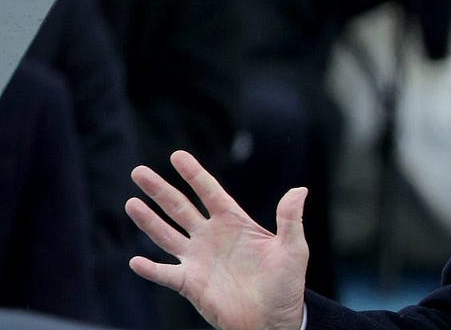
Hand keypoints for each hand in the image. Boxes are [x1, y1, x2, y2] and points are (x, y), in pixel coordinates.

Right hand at [125, 151, 308, 329]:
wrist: (273, 320)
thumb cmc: (286, 284)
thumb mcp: (293, 249)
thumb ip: (290, 219)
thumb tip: (300, 190)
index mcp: (234, 223)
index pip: (210, 192)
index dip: (194, 174)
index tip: (177, 155)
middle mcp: (211, 237)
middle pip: (179, 208)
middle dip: (160, 190)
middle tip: (138, 172)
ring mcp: (197, 259)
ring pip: (166, 235)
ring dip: (148, 221)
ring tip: (131, 203)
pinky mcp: (190, 283)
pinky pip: (165, 274)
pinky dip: (150, 269)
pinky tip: (135, 261)